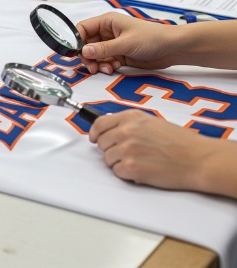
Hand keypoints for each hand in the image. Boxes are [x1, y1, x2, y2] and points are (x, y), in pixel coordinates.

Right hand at [75, 12, 176, 73]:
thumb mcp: (125, 43)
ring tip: (106, 68)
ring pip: (94, 55)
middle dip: (87, 56)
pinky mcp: (118, 55)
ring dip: (97, 63)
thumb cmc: (153, 38)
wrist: (171, 49)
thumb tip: (84, 51)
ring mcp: (112, 44)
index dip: (76, 40)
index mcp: (107, 22)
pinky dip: (106, 66)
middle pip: (86, 44)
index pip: (82, 29)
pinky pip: (104, 61)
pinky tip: (114, 68)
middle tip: (92, 66)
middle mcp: (107, 32)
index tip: (74, 52)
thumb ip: (103, 48)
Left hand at [89, 110, 221, 191]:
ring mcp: (127, 149)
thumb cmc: (181, 142)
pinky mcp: (130, 167)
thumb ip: (130, 123)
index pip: (99, 123)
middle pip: (101, 143)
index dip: (95, 133)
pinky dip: (127, 173)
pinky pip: (117, 172)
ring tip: (140, 161)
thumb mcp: (152, 122)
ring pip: (107, 159)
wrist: (198, 159)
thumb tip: (112, 129)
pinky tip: (142, 169)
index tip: (93, 138)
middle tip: (128, 153)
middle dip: (111, 149)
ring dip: (119, 162)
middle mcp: (126, 131)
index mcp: (131, 117)